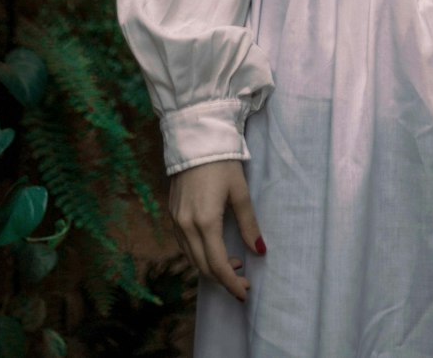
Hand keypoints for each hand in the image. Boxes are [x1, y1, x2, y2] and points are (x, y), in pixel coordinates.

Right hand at [169, 160, 265, 302]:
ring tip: (233, 262)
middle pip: (203, 266)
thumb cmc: (223, 163)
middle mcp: (186, 226)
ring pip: (191, 258)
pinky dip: (199, 254)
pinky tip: (214, 248)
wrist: (196, 140)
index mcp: (205, 222)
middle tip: (243, 280)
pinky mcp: (172, 214)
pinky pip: (184, 245)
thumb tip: (260, 251)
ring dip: (210, 266)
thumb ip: (249, 224)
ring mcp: (176, 221)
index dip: (231, 283)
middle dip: (223, 278)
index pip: (217, 265)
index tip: (245, 292)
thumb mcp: (240, 192)